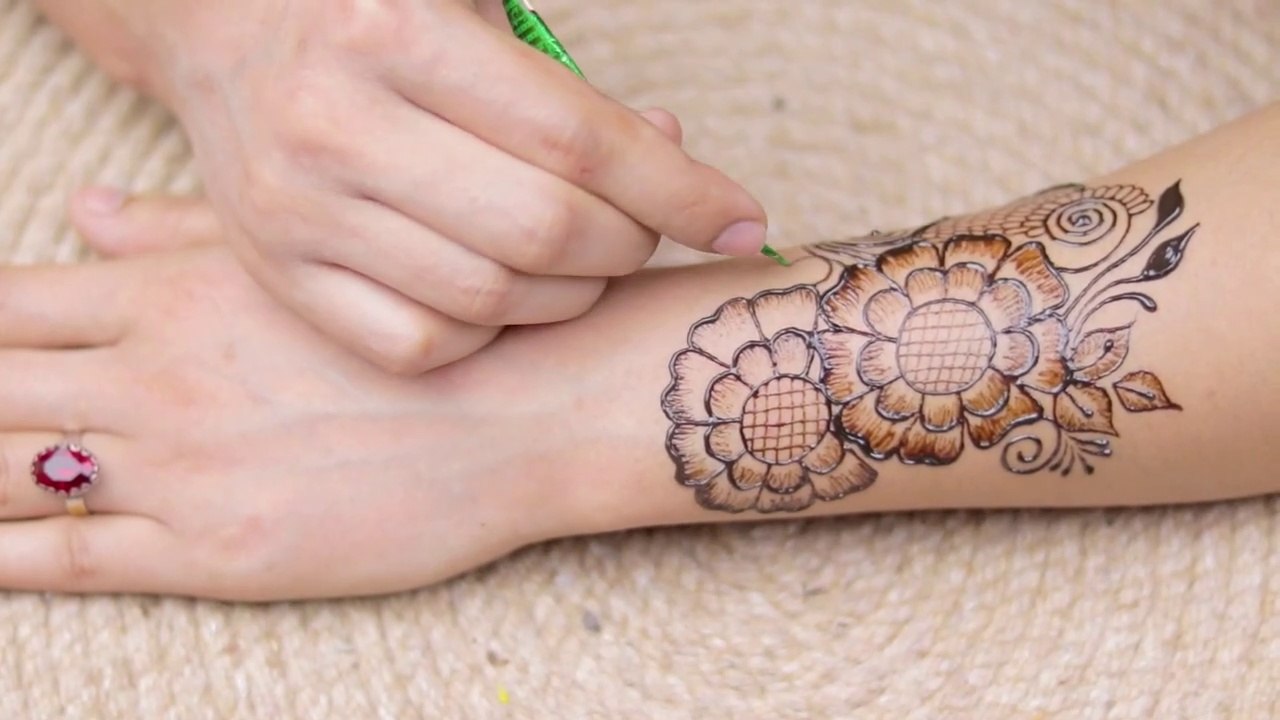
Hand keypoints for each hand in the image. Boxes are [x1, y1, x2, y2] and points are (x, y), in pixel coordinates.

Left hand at [0, 231, 612, 601]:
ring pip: (4, 477)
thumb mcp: (297, 261)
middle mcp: (150, 378)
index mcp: (168, 295)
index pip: (2, 306)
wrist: (526, 409)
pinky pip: (68, 561)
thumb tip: (86, 211)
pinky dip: (5, 561)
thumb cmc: (427, 323)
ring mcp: (176, 468)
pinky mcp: (213, 552)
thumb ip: (181, 237)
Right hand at [41, 0, 767, 372]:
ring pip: (488, 299)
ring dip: (571, 295)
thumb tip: (673, 152)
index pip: (579, 141)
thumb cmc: (383, 17)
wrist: (229, 32)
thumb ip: (572, 91)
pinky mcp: (278, 269)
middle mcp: (337, 123)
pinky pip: (419, 344)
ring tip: (584, 261)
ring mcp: (298, 208)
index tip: (743, 222)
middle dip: (630, 245)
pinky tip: (506, 293)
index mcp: (398, 31)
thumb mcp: (476, 14)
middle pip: (543, 232)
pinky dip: (489, 333)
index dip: (681, 190)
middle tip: (646, 233)